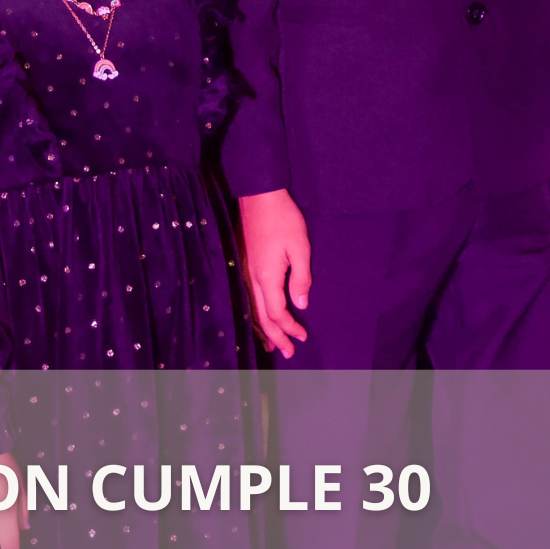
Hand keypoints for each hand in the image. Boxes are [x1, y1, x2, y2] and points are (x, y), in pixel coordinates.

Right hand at [239, 189, 311, 358]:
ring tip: (272, 344)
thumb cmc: (283, 219)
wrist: (260, 195)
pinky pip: (250, 297)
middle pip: (261, 316)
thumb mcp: (300, 247)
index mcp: (266, 277)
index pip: (276, 312)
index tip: (303, 336)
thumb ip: (301, 277)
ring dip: (264, 328)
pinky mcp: (247, 264)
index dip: (289, 327)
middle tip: (288, 352)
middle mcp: (252, 278)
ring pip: (252, 308)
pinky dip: (257, 313)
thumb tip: (301, 303)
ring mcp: (247, 271)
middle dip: (275, 336)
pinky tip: (261, 317)